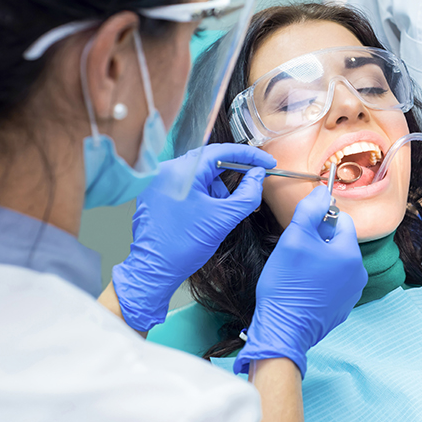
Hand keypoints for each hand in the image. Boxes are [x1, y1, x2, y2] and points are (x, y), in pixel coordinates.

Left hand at [113, 143, 275, 331]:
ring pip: (199, 174)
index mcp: (182, 172)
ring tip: (218, 213)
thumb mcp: (224, 219)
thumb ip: (247, 194)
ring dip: (215, 188)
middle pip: (210, 160)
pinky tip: (204, 215)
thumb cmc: (184, 246)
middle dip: (233, 174)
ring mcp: (158, 182)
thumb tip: (258, 176)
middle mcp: (167, 170)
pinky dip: (201, 194)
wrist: (154, 271)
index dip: (249, 156)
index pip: (222, 151)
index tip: (267, 162)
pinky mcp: (155, 194)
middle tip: (252, 182)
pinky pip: (186, 184)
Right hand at [235, 187, 367, 376]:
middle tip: (296, 254)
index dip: (320, 220)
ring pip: (335, 261)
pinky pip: (334, 281)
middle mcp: (359, 273)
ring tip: (298, 272)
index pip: (341, 220)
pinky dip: (320, 279)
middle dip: (318, 241)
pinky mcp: (343, 306)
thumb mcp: (294, 238)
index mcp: (350, 254)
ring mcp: (352, 292)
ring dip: (318, 260)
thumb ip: (310, 210)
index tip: (302, 230)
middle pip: (339, 241)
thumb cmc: (286, 286)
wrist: (283, 331)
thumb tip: (322, 191)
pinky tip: (303, 287)